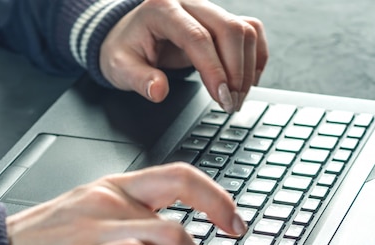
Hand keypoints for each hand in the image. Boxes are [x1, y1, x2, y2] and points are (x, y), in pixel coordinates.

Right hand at [6, 163, 246, 244]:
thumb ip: (128, 230)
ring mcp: (100, 222)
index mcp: (114, 189)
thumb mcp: (89, 225)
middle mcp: (112, 198)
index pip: (178, 176)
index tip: (235, 222)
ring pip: (173, 235)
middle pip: (184, 205)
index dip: (215, 196)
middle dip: (218, 241)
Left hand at [100, 0, 268, 112]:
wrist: (129, 35)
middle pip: (230, 29)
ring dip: (247, 68)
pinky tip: (246, 81)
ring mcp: (208, 9)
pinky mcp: (221, 20)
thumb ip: (139, 79)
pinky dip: (255, 57)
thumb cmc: (125, 49)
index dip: (215, 69)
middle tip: (230, 104)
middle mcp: (190, 3)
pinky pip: (251, 31)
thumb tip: (159, 91)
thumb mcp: (120, 67)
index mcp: (162, 9)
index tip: (222, 97)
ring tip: (236, 98)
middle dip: (236, 72)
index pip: (198, 37)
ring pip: (245, 30)